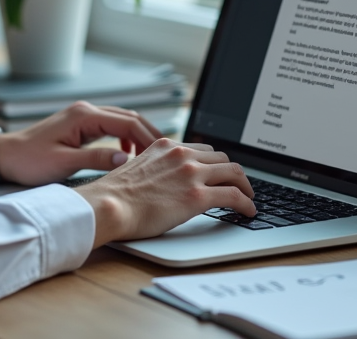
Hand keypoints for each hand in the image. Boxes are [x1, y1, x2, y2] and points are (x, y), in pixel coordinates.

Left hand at [0, 101, 164, 186]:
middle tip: (166, 155)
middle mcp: (86, 111)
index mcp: (84, 116)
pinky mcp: (80, 125)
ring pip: (122, 121)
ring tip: (152, 156)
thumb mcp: (64, 164)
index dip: (148, 139)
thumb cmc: (29, 160)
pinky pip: (111, 127)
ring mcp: (83, 116)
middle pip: (129, 118)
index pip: (127, 123)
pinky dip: (125, 137)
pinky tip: (127, 154)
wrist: (5, 156)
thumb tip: (127, 160)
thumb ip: (96, 160)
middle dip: (149, 135)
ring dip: (139, 136)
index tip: (162, 155)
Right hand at [73, 138, 254, 246]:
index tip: (219, 173)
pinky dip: (246, 203)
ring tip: (248, 198)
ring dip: (245, 186)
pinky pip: (234, 196)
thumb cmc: (115, 195)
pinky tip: (248, 211)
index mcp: (166, 146)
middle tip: (238, 185)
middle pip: (222, 159)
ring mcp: (191, 174)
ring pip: (233, 173)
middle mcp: (181, 155)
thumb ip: (154, 167)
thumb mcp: (136, 167)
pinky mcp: (197, 196)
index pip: (202, 149)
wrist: (108, 205)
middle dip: (233, 172)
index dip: (215, 163)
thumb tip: (161, 181)